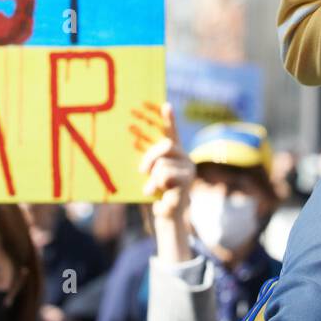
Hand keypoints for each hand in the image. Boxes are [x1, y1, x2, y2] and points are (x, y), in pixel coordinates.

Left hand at [138, 104, 194, 263]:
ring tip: (152, 189)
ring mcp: (188, 168)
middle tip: (141, 171)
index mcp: (173, 153)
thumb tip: (132, 140)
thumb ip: (147, 159)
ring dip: (152, 178)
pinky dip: (157, 185)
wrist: (165, 215)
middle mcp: (184, 157)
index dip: (168, 119)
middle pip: (165, 145)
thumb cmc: (154, 192)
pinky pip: (165, 175)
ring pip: (162, 163)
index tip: (165, 105)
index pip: (171, 132)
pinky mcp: (187, 181)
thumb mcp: (148, 173)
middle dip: (150, 156)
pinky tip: (158, 194)